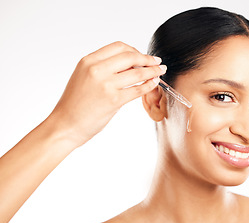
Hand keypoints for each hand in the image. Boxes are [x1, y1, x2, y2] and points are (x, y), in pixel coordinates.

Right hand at [49, 41, 165, 145]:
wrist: (64, 125)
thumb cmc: (74, 104)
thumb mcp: (84, 77)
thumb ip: (103, 68)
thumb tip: (130, 65)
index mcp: (88, 61)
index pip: (118, 47)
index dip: (135, 50)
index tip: (143, 56)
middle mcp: (96, 69)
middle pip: (130, 56)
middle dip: (147, 59)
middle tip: (157, 62)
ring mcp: (105, 85)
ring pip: (137, 73)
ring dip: (153, 71)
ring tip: (160, 71)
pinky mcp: (113, 100)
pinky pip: (137, 89)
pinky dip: (149, 85)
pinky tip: (154, 83)